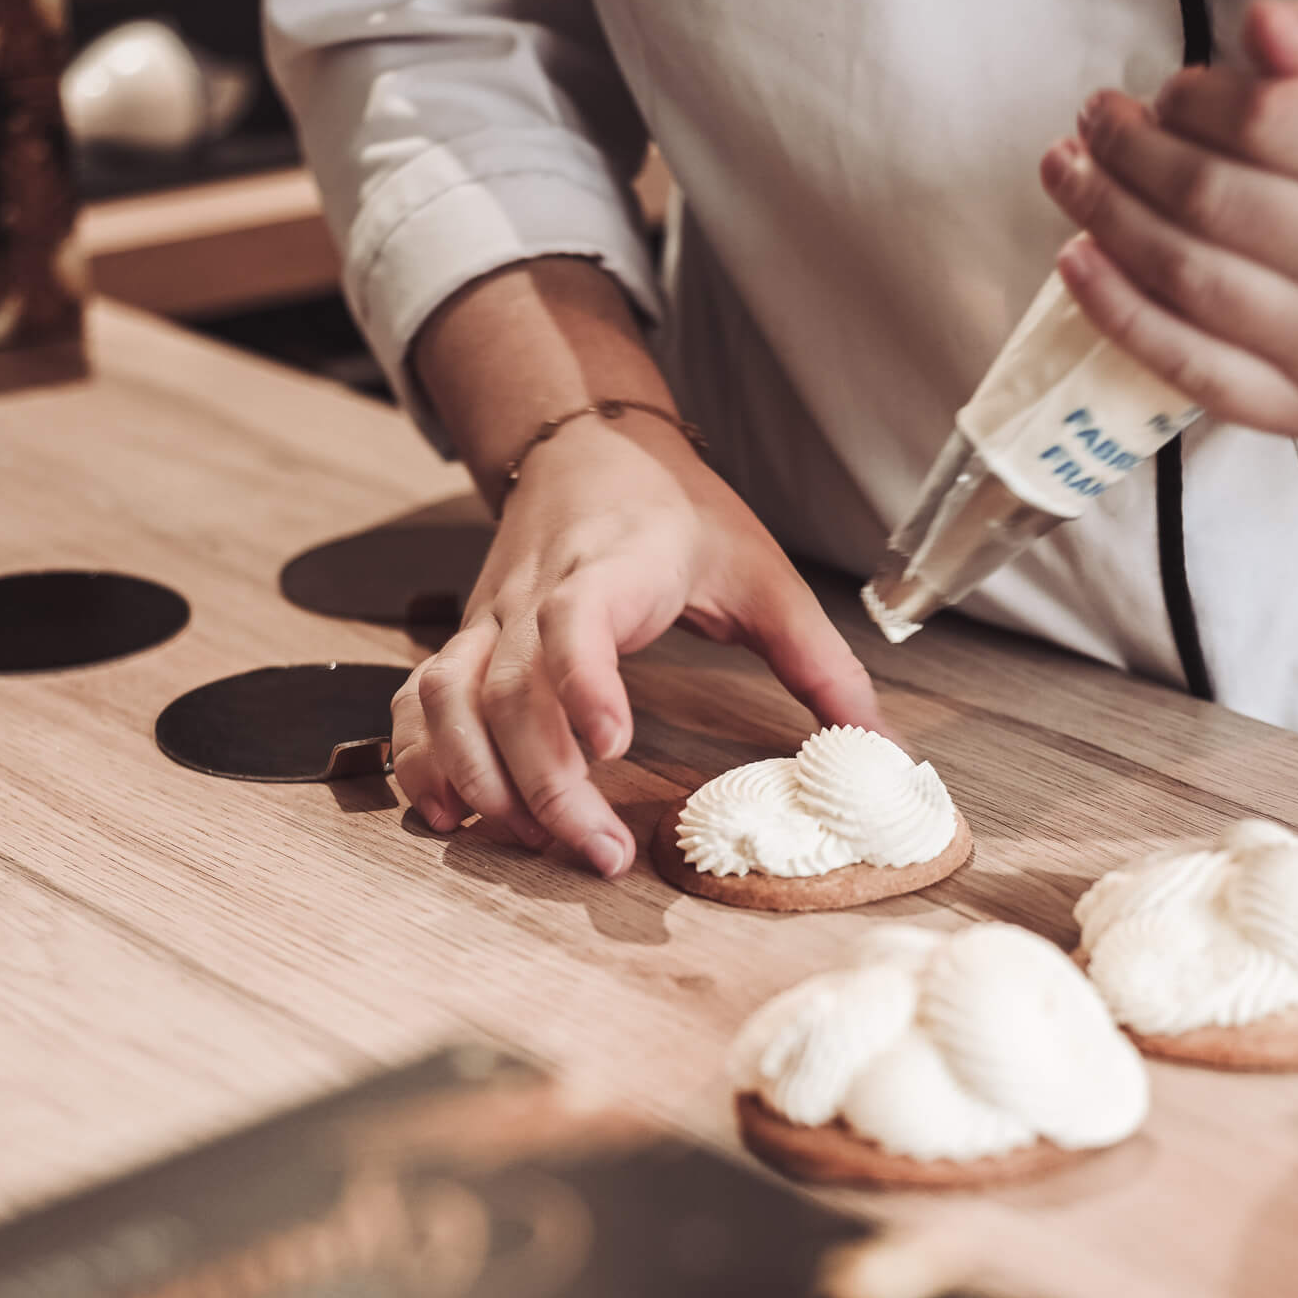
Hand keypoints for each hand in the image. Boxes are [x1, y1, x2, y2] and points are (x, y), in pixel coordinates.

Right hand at [388, 414, 881, 876]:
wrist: (588, 444)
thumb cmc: (677, 513)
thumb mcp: (764, 574)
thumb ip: (821, 662)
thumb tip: (878, 749)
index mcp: (611, 565)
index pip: (576, 618)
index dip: (583, 681)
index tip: (610, 745)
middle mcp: (532, 595)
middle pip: (509, 689)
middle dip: (545, 783)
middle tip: (599, 853)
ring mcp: (487, 620)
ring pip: (449, 700)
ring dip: (478, 779)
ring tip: (527, 843)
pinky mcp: (464, 644)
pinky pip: (419, 704)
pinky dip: (421, 760)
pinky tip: (447, 815)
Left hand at [1039, 0, 1297, 436]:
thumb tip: (1259, 25)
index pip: (1276, 122)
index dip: (1196, 99)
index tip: (1162, 92)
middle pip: (1216, 203)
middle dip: (1131, 154)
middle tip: (1092, 125)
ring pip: (1190, 280)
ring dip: (1107, 219)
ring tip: (1068, 174)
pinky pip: (1185, 364)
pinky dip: (1116, 310)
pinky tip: (1074, 258)